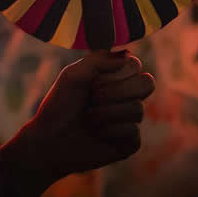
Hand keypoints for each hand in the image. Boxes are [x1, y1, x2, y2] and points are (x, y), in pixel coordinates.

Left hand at [0, 50, 154, 196]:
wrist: (50, 140)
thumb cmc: (60, 104)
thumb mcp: (73, 75)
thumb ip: (98, 60)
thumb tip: (128, 55)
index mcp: (114, 76)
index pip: (135, 65)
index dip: (118, 72)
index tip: (94, 81)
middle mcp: (126, 96)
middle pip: (147, 83)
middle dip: (118, 90)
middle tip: (94, 97)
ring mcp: (130, 119)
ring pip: (138, 109)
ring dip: (107, 112)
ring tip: (89, 118)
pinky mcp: (130, 142)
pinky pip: (134, 132)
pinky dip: (110, 131)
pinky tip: (97, 134)